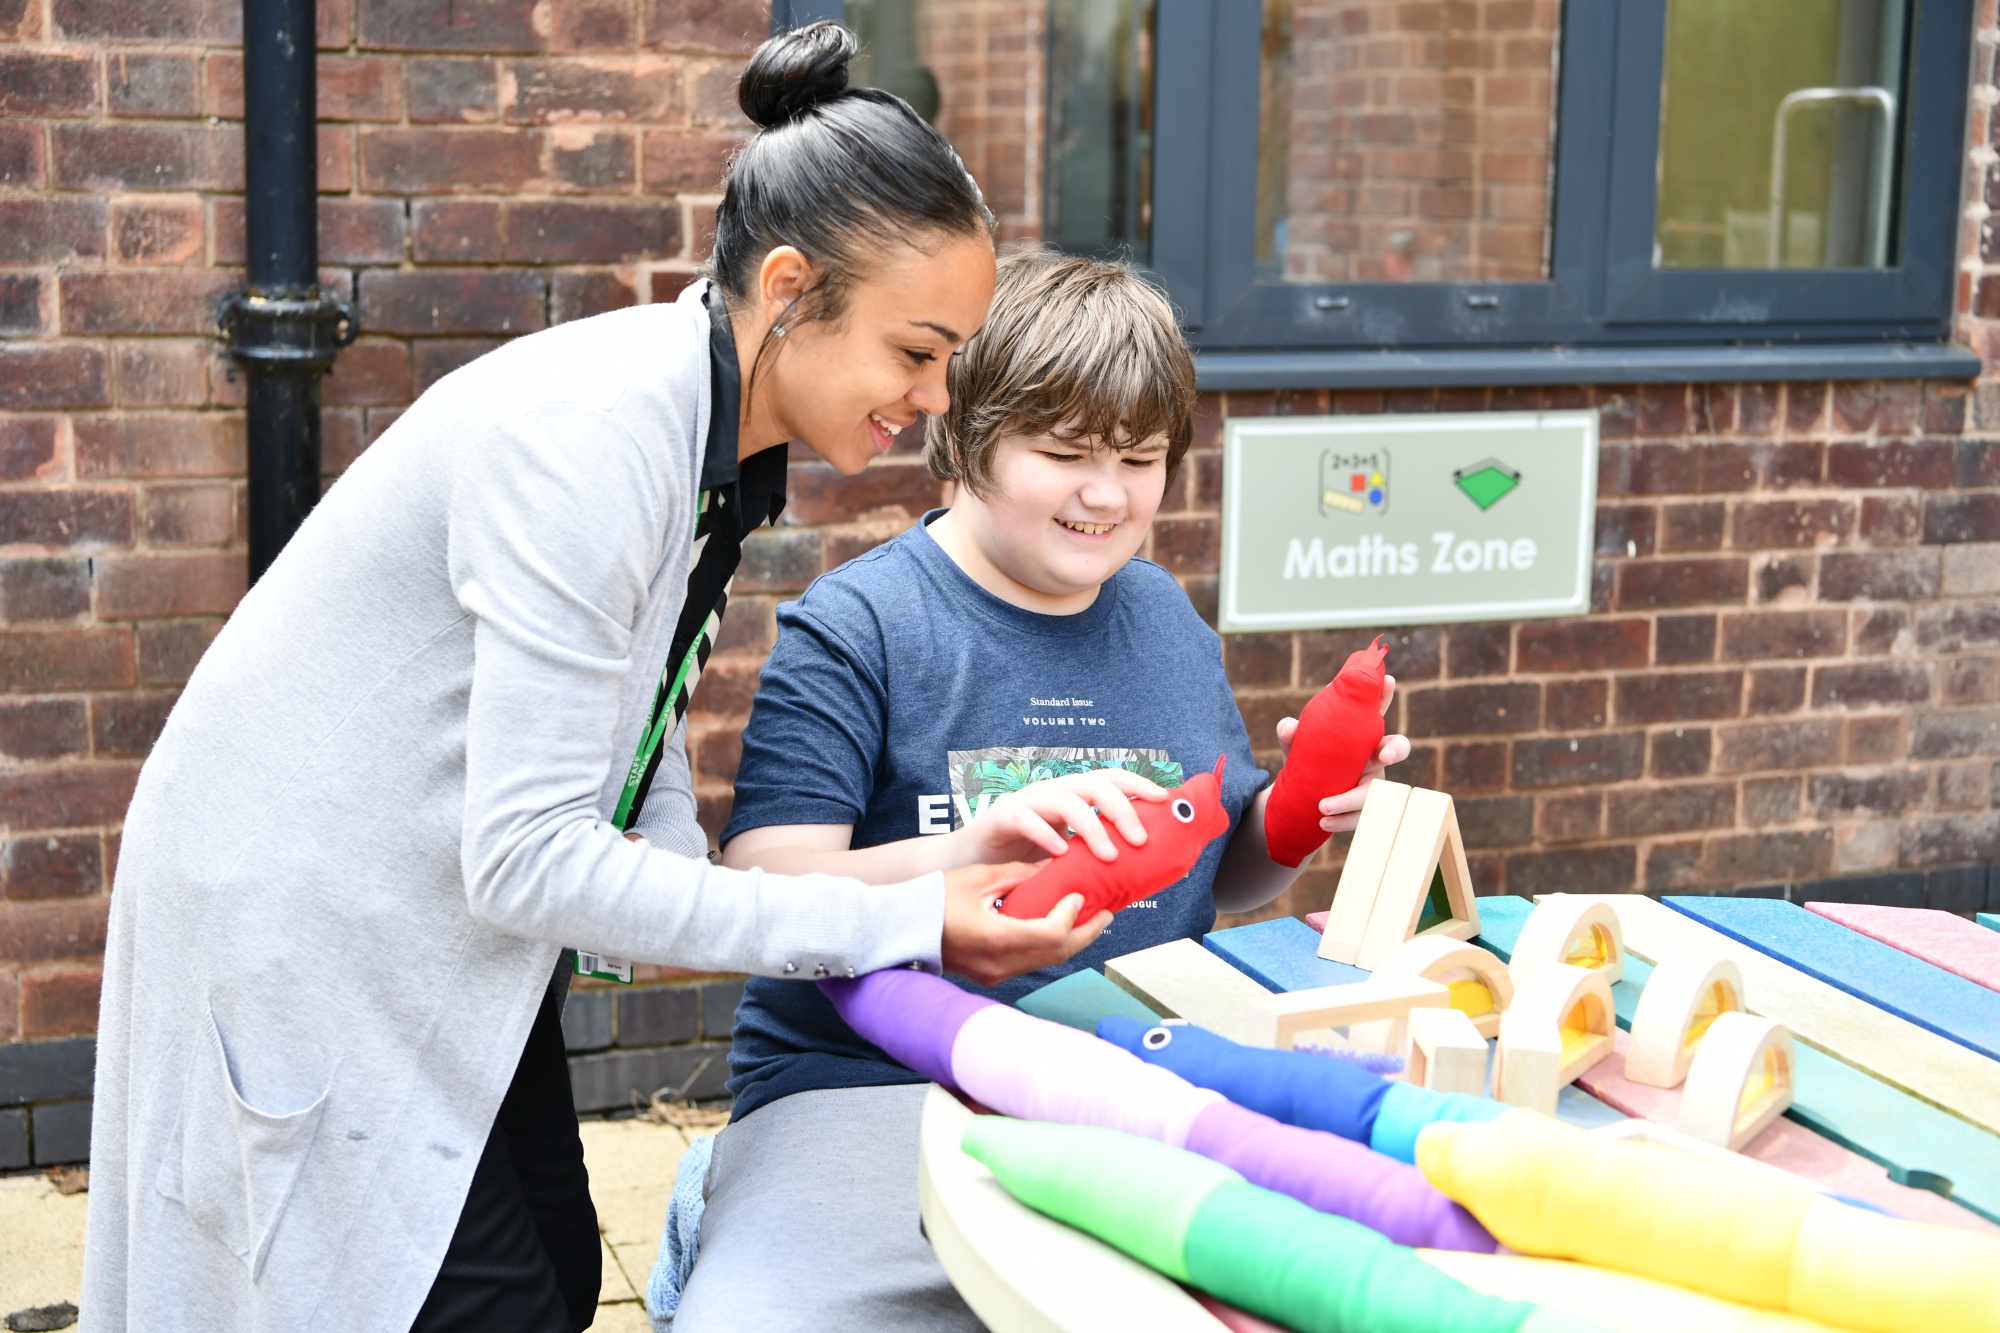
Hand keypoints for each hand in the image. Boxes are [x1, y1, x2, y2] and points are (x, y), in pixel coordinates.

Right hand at [939, 861, 1112, 986]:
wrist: (899, 930)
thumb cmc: (932, 900)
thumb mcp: (978, 878)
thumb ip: (1018, 875)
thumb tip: (1051, 868)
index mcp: (997, 939)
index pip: (1052, 934)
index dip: (1072, 915)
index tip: (1078, 894)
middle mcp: (1000, 964)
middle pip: (1058, 953)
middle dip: (1086, 932)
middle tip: (1106, 911)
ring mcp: (995, 974)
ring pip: (1047, 961)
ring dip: (1071, 940)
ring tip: (1090, 919)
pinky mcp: (991, 975)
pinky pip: (1031, 961)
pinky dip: (1050, 945)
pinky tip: (1059, 928)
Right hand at [949, 768, 1169, 867]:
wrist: (968, 862)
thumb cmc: (1020, 861)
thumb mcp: (1064, 856)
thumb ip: (1091, 855)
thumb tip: (1138, 871)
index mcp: (1070, 797)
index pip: (1109, 779)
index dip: (1137, 784)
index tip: (1164, 799)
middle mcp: (1051, 793)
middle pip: (1093, 784)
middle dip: (1122, 808)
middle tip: (1139, 840)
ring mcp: (1025, 801)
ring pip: (1064, 800)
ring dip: (1092, 827)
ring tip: (1108, 855)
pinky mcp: (1000, 817)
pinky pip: (1026, 818)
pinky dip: (1046, 834)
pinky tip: (1060, 854)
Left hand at [1274, 672, 1409, 834]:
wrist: (1298, 800)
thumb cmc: (1306, 762)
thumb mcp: (1296, 748)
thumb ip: (1292, 734)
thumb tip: (1289, 726)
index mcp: (1361, 735)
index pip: (1376, 711)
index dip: (1384, 696)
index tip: (1388, 681)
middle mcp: (1373, 758)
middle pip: (1398, 748)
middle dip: (1397, 749)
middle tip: (1384, 756)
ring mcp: (1372, 784)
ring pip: (1376, 792)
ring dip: (1351, 799)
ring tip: (1323, 806)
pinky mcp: (1363, 810)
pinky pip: (1360, 817)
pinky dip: (1343, 821)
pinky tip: (1323, 823)